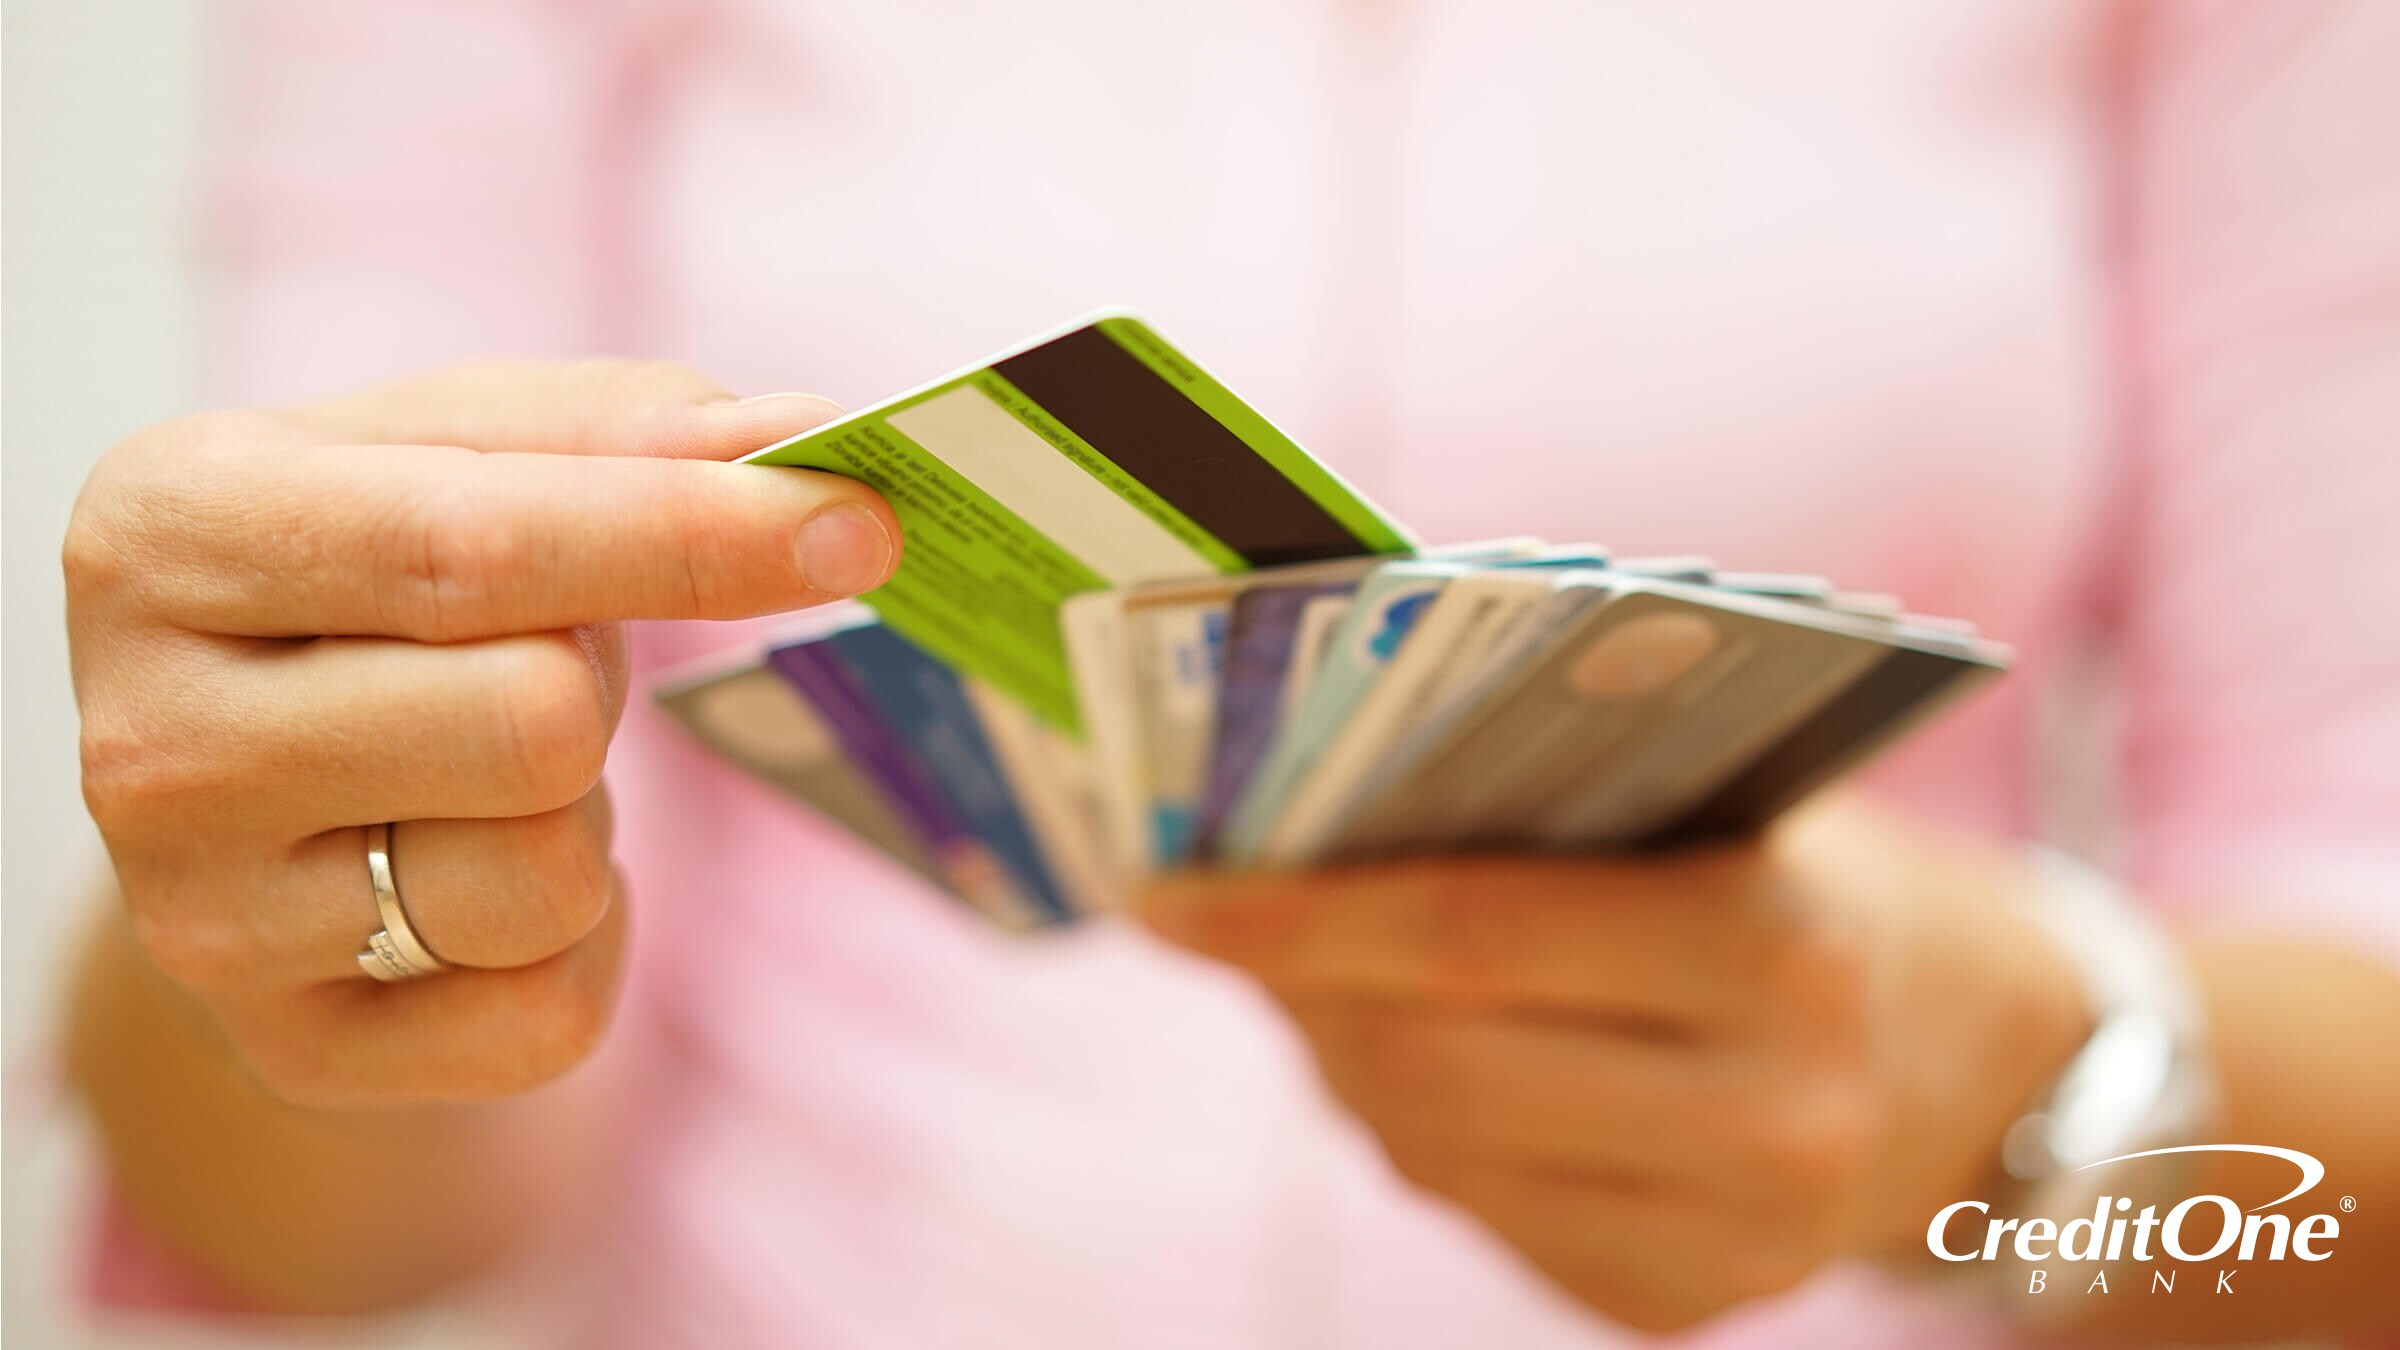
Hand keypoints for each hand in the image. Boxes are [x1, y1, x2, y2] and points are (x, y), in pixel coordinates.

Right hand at [66, 361, 896, 1105]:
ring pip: (551, 878)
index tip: (860, 528)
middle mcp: (151, 739)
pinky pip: (555, 1011)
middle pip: (533, 721)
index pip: (473, 548)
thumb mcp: (449, 450)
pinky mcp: (296, 1050)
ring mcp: (206, 921)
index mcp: (171, 534)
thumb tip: (804, 436)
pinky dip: (584, 938)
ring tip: (489, 768)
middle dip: (597, 679)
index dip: (689, 536)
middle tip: (545, 654)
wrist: (233, 779)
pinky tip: (489, 872)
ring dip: (583, 813)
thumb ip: (620, 428)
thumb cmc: (366, 575)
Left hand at [1142, 799, 2089, 1332]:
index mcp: (1778, 951)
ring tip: (1317, 982)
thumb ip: (1543, 801)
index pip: (1478, 936)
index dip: (1299, 916)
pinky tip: (1412, 1066)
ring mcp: (1737, 1245)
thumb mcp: (1720, 802)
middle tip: (1223, 926)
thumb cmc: (1814, 883)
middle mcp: (1774, 1118)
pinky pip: (1484, 1222)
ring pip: (1438, 1159)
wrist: (1986, 1062)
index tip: (1166, 891)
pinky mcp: (1687, 1308)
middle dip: (1303, 997)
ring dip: (1346, 1065)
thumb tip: (1302, 815)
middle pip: (1438, 1072)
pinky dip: (1416, 1136)